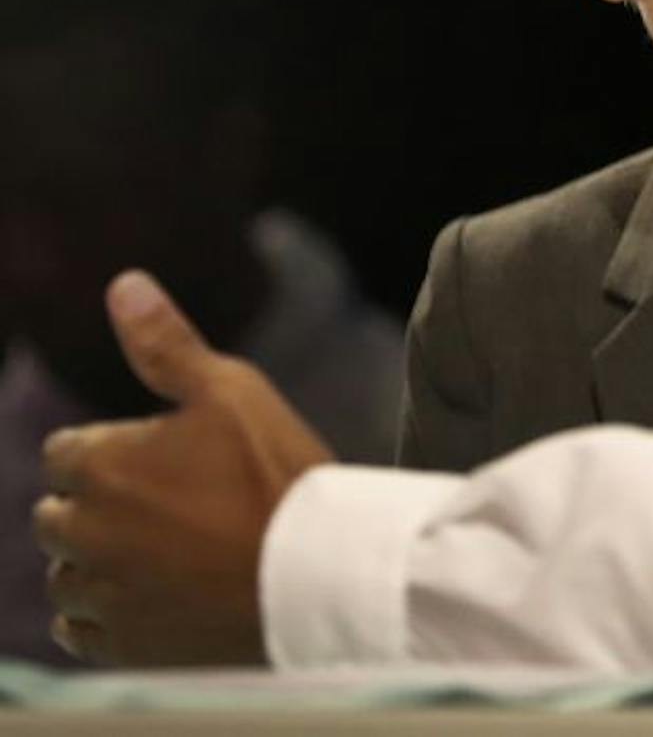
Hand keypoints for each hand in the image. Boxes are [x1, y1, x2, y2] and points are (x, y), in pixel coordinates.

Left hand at [35, 270, 332, 666]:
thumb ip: (165, 345)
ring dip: (95, 562)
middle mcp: (83, 533)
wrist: (321, 576)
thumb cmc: (278, 475)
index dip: (113, 451)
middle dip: (96, 507)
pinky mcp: (120, 643)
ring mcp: (100, 594)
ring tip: (165, 553)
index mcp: (100, 466)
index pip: (64, 453)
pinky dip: (102, 613)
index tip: (166, 460)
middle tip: (170, 506)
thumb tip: (123, 284)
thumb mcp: (233, 391)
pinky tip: (151, 596)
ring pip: (64, 573)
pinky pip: (79, 629)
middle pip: (56, 515)